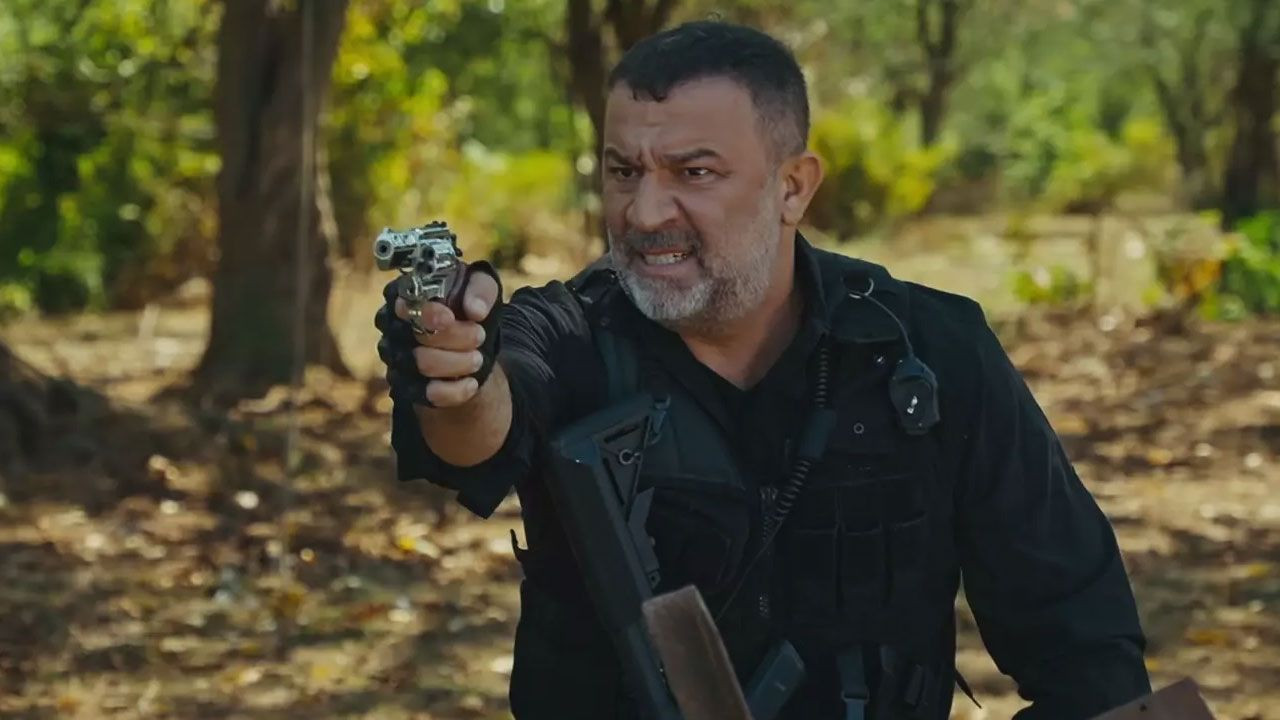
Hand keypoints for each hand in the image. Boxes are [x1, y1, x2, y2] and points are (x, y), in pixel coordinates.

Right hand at [376, 266, 501, 407]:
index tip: (450, 318)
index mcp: (405, 294)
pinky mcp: (406, 386)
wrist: (469, 339)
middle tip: (479, 336)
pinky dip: (455, 391)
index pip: (405, 304)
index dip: (427, 313)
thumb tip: (476, 310)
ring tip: (477, 359)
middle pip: (417, 335)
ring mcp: (396, 357)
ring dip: (458, 363)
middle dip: (456, 337)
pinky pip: (427, 394)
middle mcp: (393, 325)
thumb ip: (480, 289)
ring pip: (423, 364)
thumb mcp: (481, 285)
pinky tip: (471, 383)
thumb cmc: (467, 303)